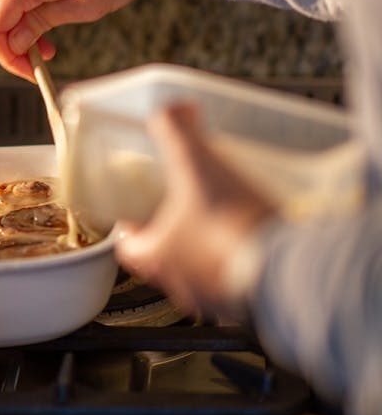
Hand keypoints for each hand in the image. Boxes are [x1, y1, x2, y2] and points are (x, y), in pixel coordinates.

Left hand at [115, 103, 273, 315]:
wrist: (286, 269)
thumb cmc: (231, 226)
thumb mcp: (194, 164)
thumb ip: (176, 131)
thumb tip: (173, 110)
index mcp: (155, 259)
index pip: (128, 246)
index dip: (132, 223)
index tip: (141, 205)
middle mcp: (181, 286)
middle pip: (166, 259)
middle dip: (175, 231)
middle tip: (189, 204)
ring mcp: (216, 300)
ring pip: (203, 273)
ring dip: (210, 248)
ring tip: (227, 218)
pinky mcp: (250, 304)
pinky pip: (239, 283)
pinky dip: (243, 262)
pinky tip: (258, 239)